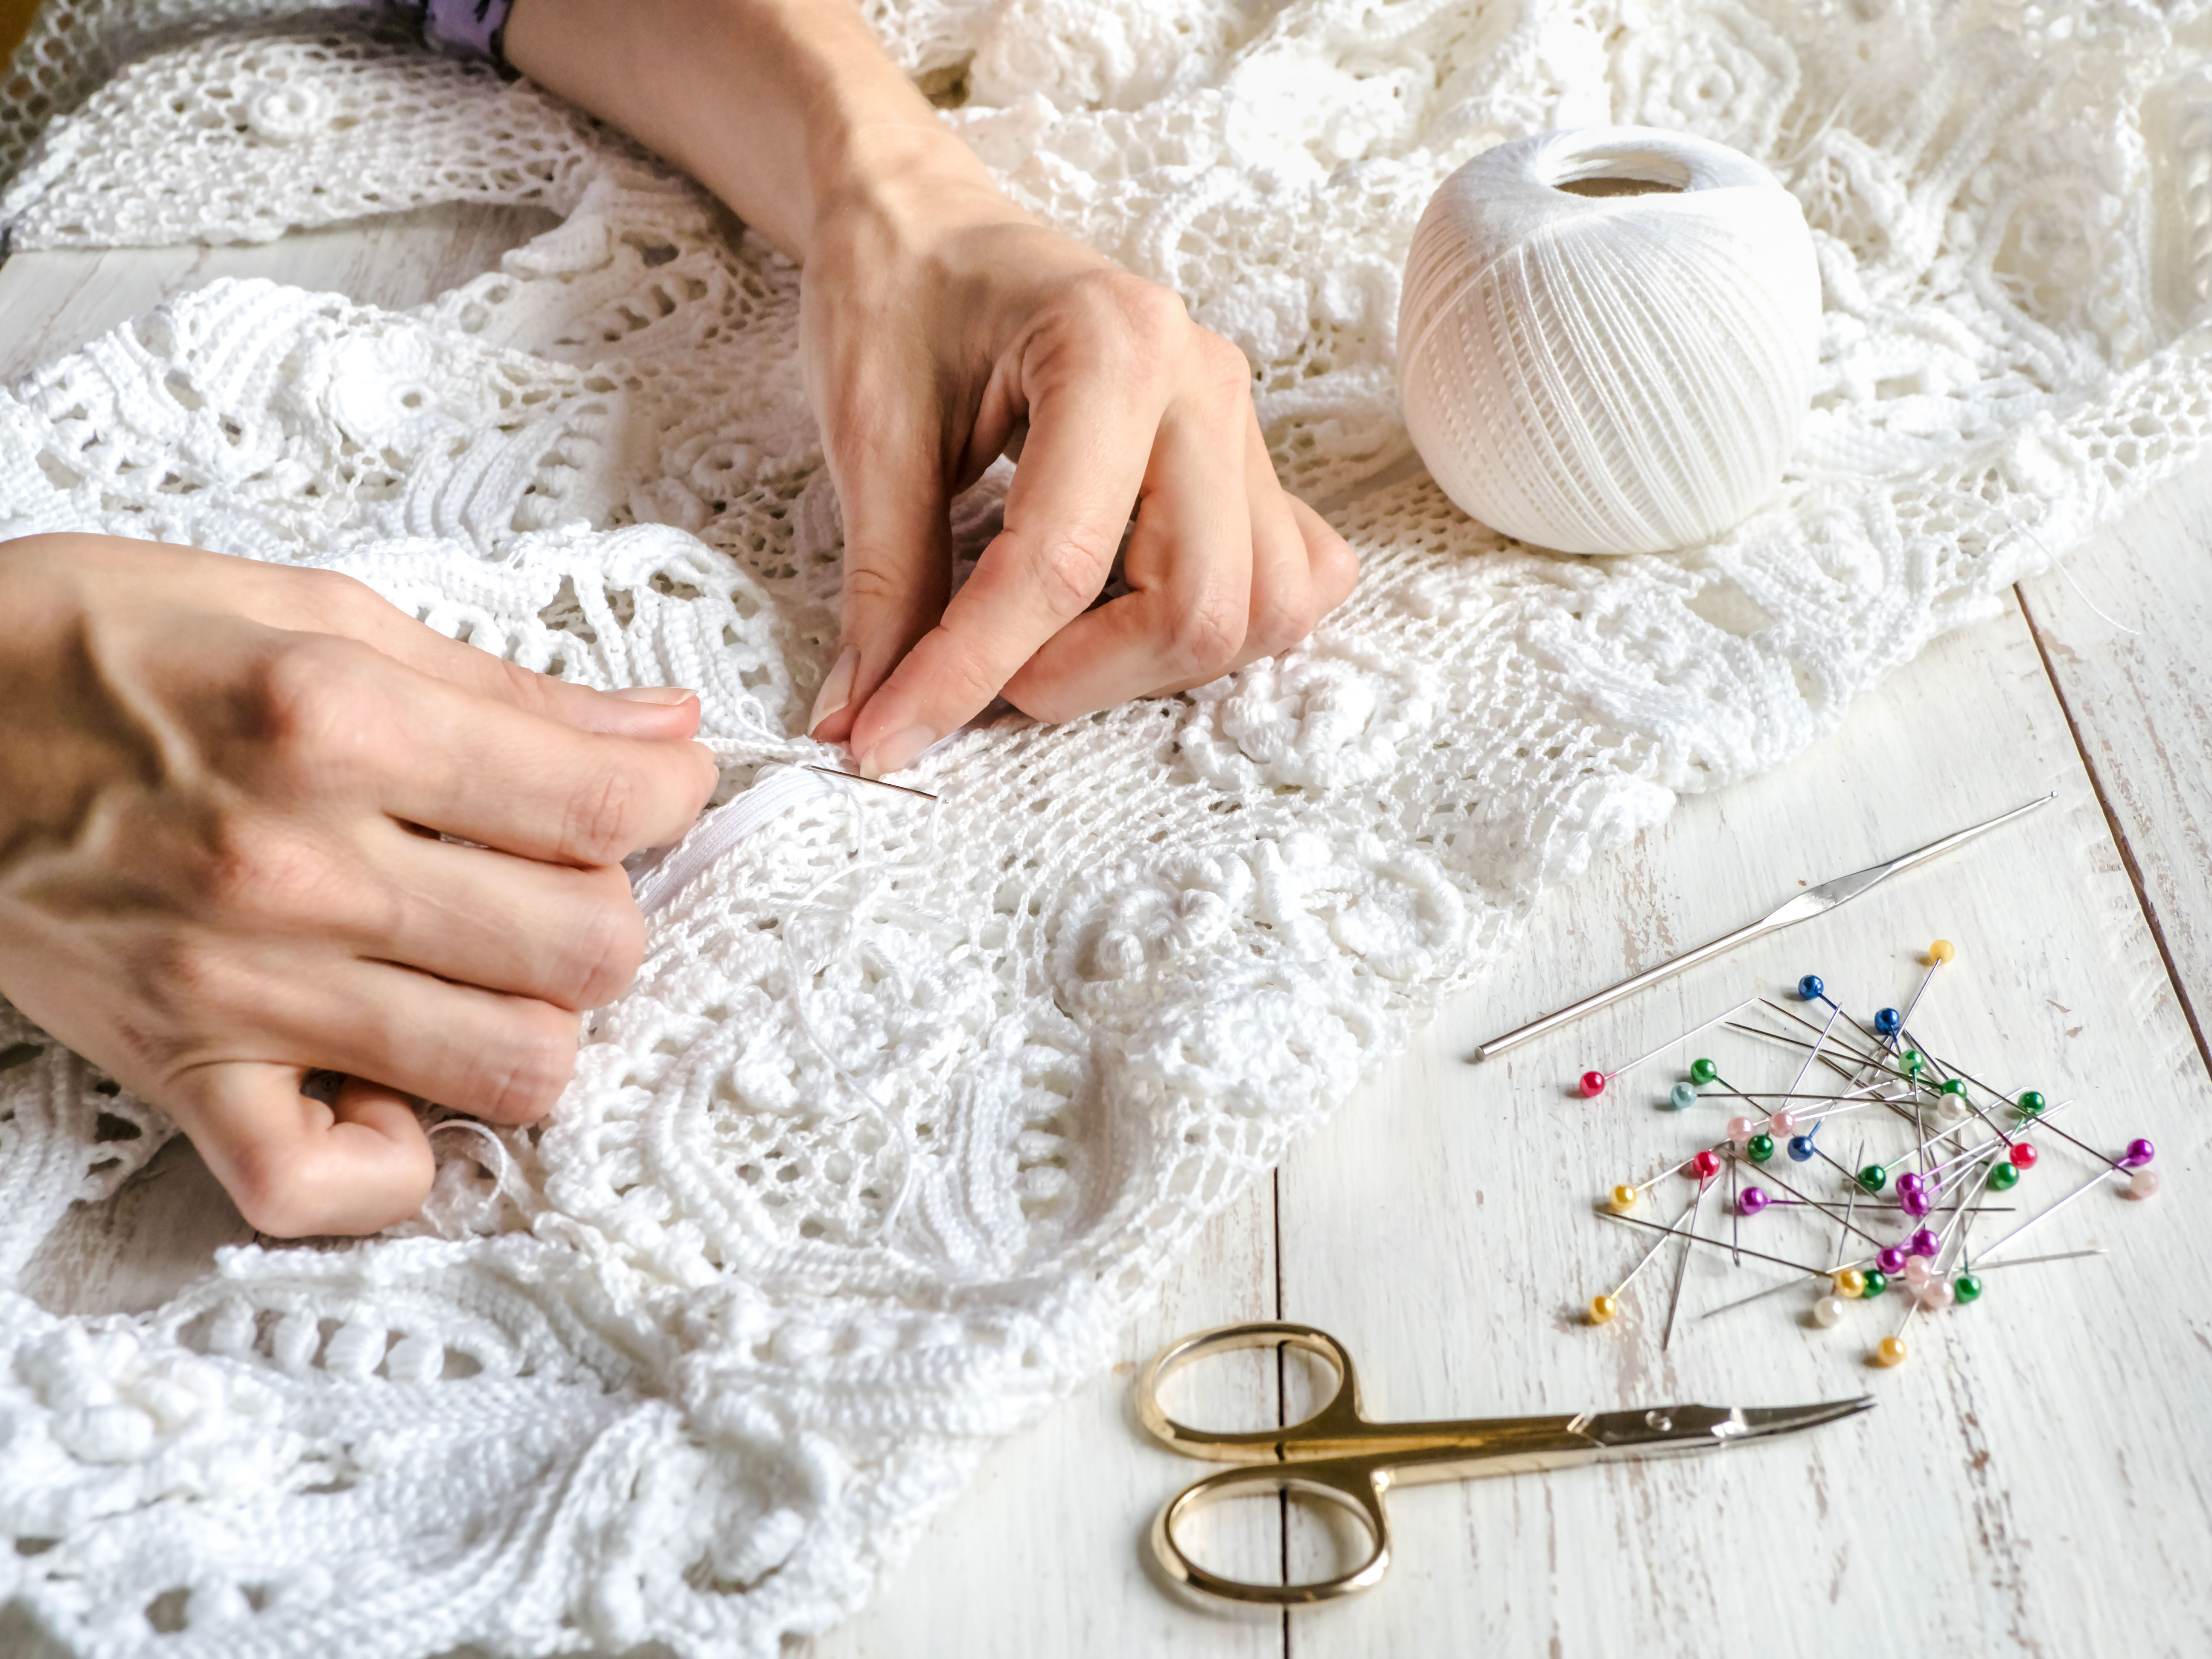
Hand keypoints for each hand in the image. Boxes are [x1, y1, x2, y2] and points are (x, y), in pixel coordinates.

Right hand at [0, 534, 716, 1236]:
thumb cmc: (96, 648)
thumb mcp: (313, 611)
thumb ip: (507, 687)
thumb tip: (660, 728)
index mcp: (340, 724)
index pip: (604, 807)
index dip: (674, 796)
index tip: (662, 785)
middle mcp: (299, 867)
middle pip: (588, 951)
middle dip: (608, 912)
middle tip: (556, 877)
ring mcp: (239, 988)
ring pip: (515, 1068)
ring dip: (534, 1021)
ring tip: (484, 969)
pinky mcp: (179, 1075)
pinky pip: (331, 1186)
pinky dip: (390, 1158)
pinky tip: (390, 1081)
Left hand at [797, 168, 1359, 774]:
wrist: (929, 225)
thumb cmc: (898, 298)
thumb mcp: (867, 434)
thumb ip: (882, 587)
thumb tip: (860, 718)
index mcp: (1112, 346)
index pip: (1058, 565)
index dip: (966, 673)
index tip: (884, 736)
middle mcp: (1204, 382)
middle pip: (1198, 606)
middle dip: (1077, 679)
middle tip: (979, 677)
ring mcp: (1240, 423)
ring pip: (1261, 609)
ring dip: (1152, 663)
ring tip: (1050, 641)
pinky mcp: (1246, 461)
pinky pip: (1292, 578)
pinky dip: (1221, 625)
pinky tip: (1126, 610)